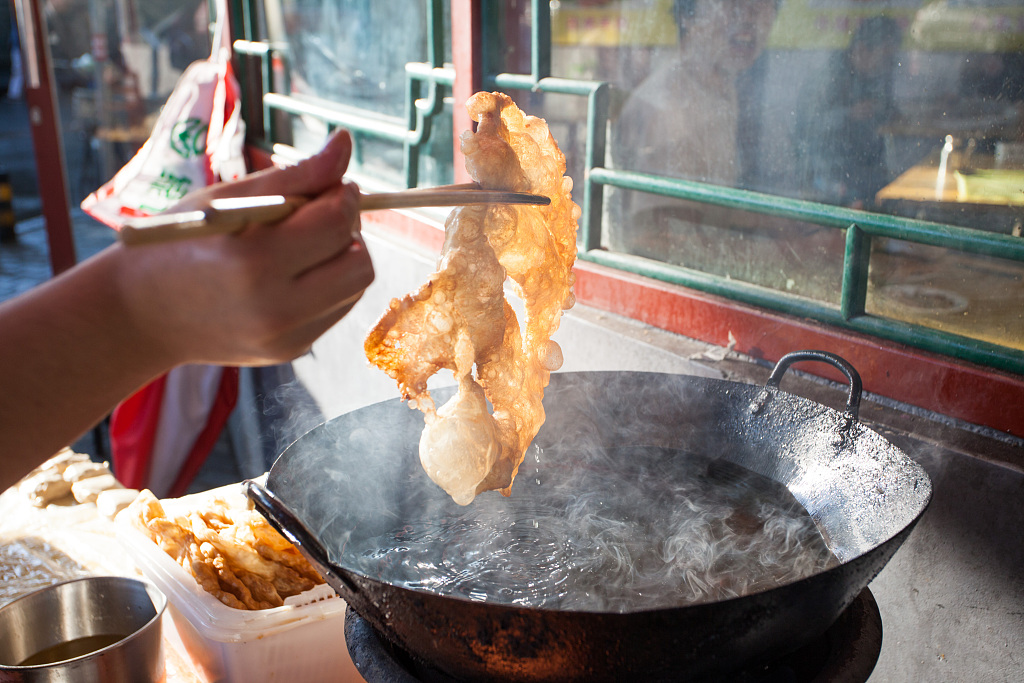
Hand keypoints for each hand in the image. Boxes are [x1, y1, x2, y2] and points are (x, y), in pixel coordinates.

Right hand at [110, 130, 374, 365]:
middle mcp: (275, 307)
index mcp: (252, 261)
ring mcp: (286, 335)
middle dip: (350, 231)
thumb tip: (344, 144)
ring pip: (356, 288)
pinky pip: (338, 308)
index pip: (336, 223)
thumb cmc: (180, 244)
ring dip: (343, 258)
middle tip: (321, 215)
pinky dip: (329, 283)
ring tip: (304, 243)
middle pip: (359, 263)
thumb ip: (294, 175)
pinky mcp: (292, 349)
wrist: (142, 314)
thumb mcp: (227, 200)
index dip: (345, 196)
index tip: (335, 186)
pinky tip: (294, 272)